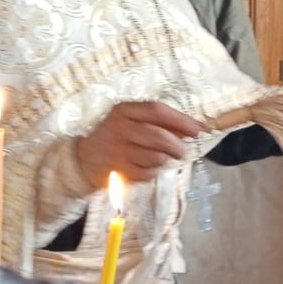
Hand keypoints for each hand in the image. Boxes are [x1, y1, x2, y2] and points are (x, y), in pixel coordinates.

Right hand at [75, 100, 203, 188]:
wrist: (84, 158)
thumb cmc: (116, 135)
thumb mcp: (132, 120)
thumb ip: (160, 122)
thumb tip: (193, 127)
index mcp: (124, 110)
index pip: (157, 110)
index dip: (181, 120)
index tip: (198, 129)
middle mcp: (120, 129)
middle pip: (159, 136)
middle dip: (177, 145)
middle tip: (183, 151)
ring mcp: (118, 152)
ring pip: (157, 157)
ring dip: (165, 159)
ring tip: (160, 157)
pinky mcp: (119, 172)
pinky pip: (149, 173)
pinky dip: (154, 171)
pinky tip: (147, 166)